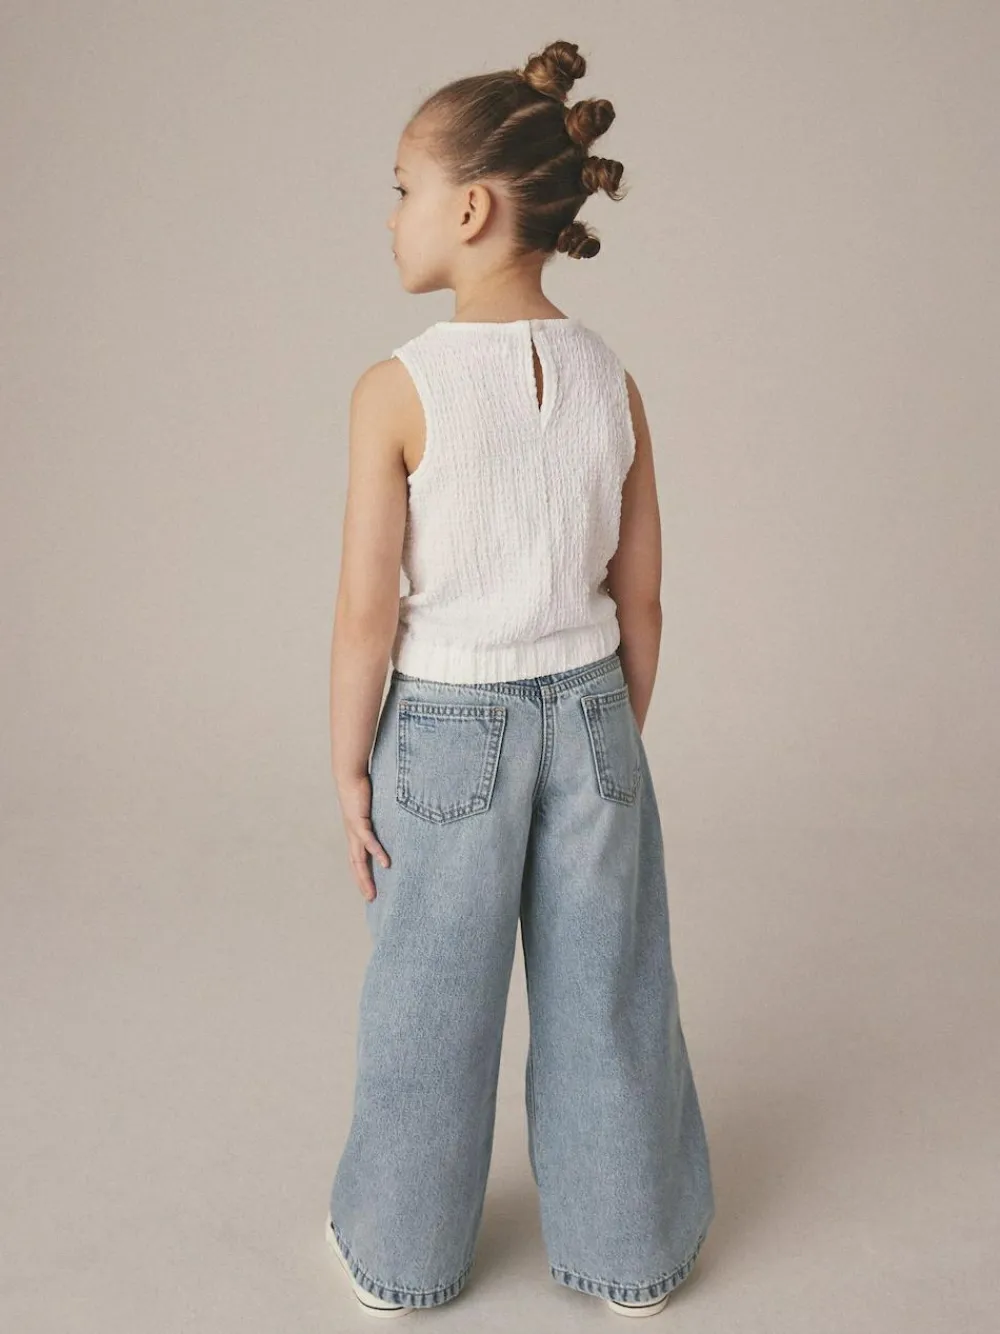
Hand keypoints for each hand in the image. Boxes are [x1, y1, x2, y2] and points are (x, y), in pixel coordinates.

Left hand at [337, 772, 390, 901]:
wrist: (349, 776)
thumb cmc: (361, 791)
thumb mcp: (371, 809)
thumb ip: (378, 819)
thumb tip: (390, 823)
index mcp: (354, 835)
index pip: (357, 861)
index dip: (361, 876)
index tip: (369, 890)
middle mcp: (352, 837)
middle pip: (356, 866)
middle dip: (363, 883)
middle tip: (371, 899)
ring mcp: (354, 831)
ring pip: (359, 859)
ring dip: (365, 877)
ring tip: (373, 891)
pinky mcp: (359, 822)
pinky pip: (369, 841)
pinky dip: (376, 852)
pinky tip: (385, 863)